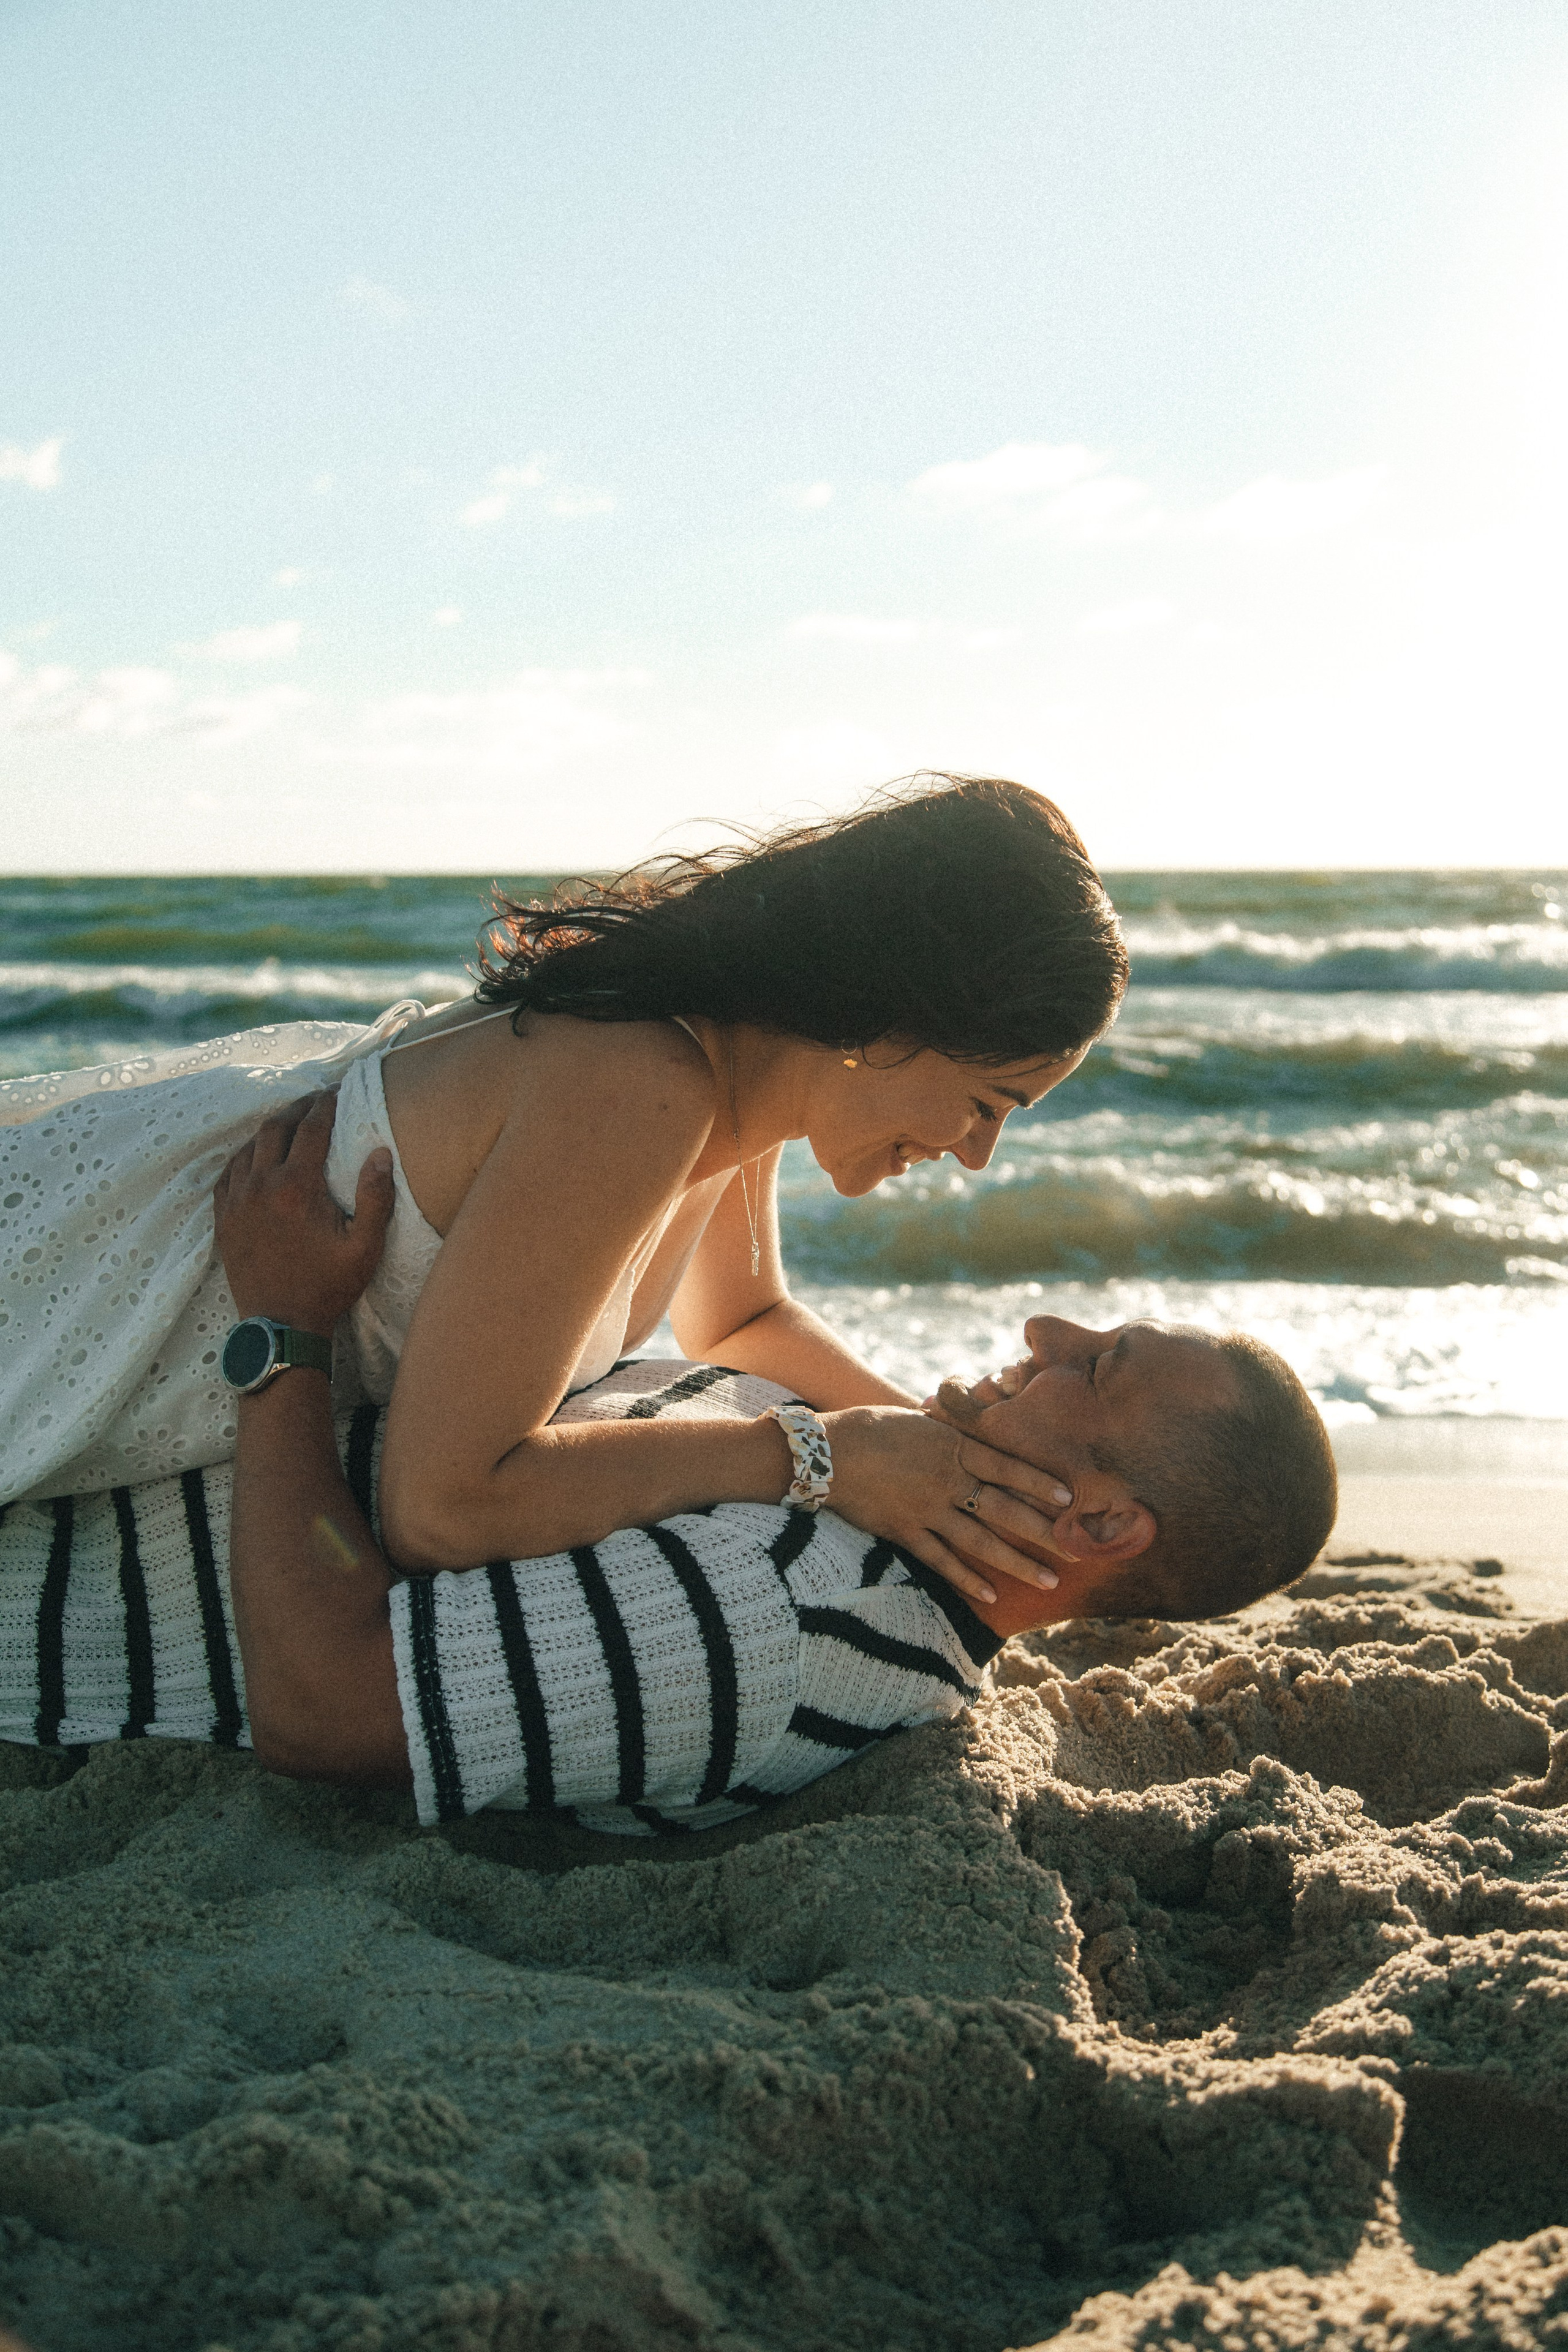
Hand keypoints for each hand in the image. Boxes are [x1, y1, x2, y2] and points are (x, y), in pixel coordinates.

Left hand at [214, 1091, 393, 1337]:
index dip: (326, 1104)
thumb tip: (380, 1153)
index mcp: (297, 1187)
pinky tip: (255, 1155)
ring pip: (248, 1147)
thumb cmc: (328, 1287)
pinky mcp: (223, 1219)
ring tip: (289, 1123)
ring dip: (270, 1129)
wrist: (281, 1326)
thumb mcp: (365, 1247)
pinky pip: (227, 1173)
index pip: (312, 1128)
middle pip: (276, 1128)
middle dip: (298, 1108)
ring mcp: (237, 1201)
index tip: (337, 1091)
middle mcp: (261, 1185)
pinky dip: (243, 1155)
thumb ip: (376, 1197)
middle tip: (315, 1100)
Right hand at [818, 1405, 1073, 1605]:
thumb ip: (954, 1435)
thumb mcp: (921, 1422)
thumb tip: (980, 1436)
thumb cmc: (873, 1428)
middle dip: (1043, 1532)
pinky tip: (990, 1595)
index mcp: (954, 1448)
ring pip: (981, 1542)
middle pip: (1005, 1511)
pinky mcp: (905, 1533)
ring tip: (1048, 1580)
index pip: (1008, 1467)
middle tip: (1077, 1551)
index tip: (1069, 1498)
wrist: (827, 1453)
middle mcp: (947, 1481)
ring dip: (1017, 1563)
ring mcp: (927, 1510)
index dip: (1040, 1482)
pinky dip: (966, 1579)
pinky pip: (942, 1561)